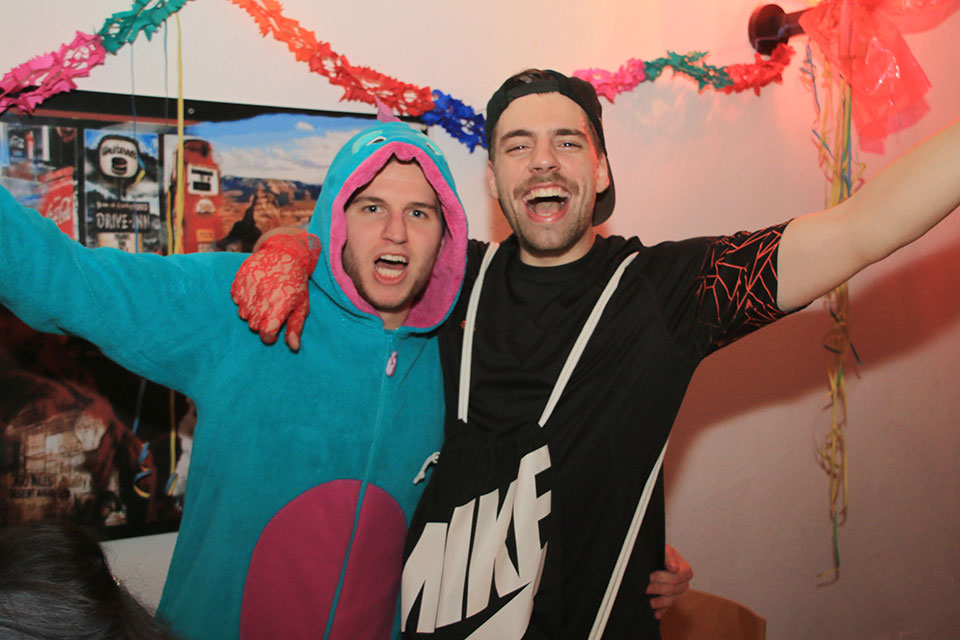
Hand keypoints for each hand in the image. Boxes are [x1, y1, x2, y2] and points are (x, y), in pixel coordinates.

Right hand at [230, 231, 320, 350]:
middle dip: (261, 323)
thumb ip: (296, 327)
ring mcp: (250, 285)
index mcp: (281, 302)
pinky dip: (243, 300)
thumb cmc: (295, 283)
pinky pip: (236, 300)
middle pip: (253, 325)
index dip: (269, 337)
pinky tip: (255, 292)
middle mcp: (264, 294)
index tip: (272, 333)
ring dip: (252, 312)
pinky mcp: (240, 277)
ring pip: (243, 314)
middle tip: (270, 312)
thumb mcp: (302, 305)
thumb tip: (293, 347)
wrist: (284, 253)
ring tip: (263, 301)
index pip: (266, 332)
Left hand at [647, 543, 692, 619]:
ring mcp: (677, 593)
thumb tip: (673, 568)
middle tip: (645, 588)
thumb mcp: (665, 549)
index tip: (650, 576)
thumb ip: (669, 556)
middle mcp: (684, 584)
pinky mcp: (670, 600)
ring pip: (670, 601)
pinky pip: (667, 608)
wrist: (656, 556)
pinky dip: (661, 611)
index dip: (661, 578)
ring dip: (659, 602)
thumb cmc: (661, 551)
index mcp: (686, 571)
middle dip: (657, 589)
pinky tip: (655, 614)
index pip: (675, 578)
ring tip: (649, 602)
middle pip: (672, 590)